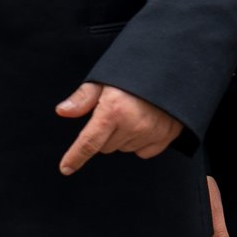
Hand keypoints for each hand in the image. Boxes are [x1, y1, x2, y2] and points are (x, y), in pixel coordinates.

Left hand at [55, 82, 182, 174]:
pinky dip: (140, 142)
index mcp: (113, 110)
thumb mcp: (105, 79)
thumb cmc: (137, 70)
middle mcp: (132, 125)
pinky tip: (145, 122)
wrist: (173, 68)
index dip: (75, 157)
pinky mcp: (165, 138)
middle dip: (104, 134)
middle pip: (105, 147)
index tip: (66, 168)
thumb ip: (83, 98)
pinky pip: (143, 152)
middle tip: (115, 112)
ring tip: (134, 112)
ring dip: (123, 137)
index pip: (89, 142)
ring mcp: (150, 133)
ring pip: (123, 149)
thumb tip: (62, 111)